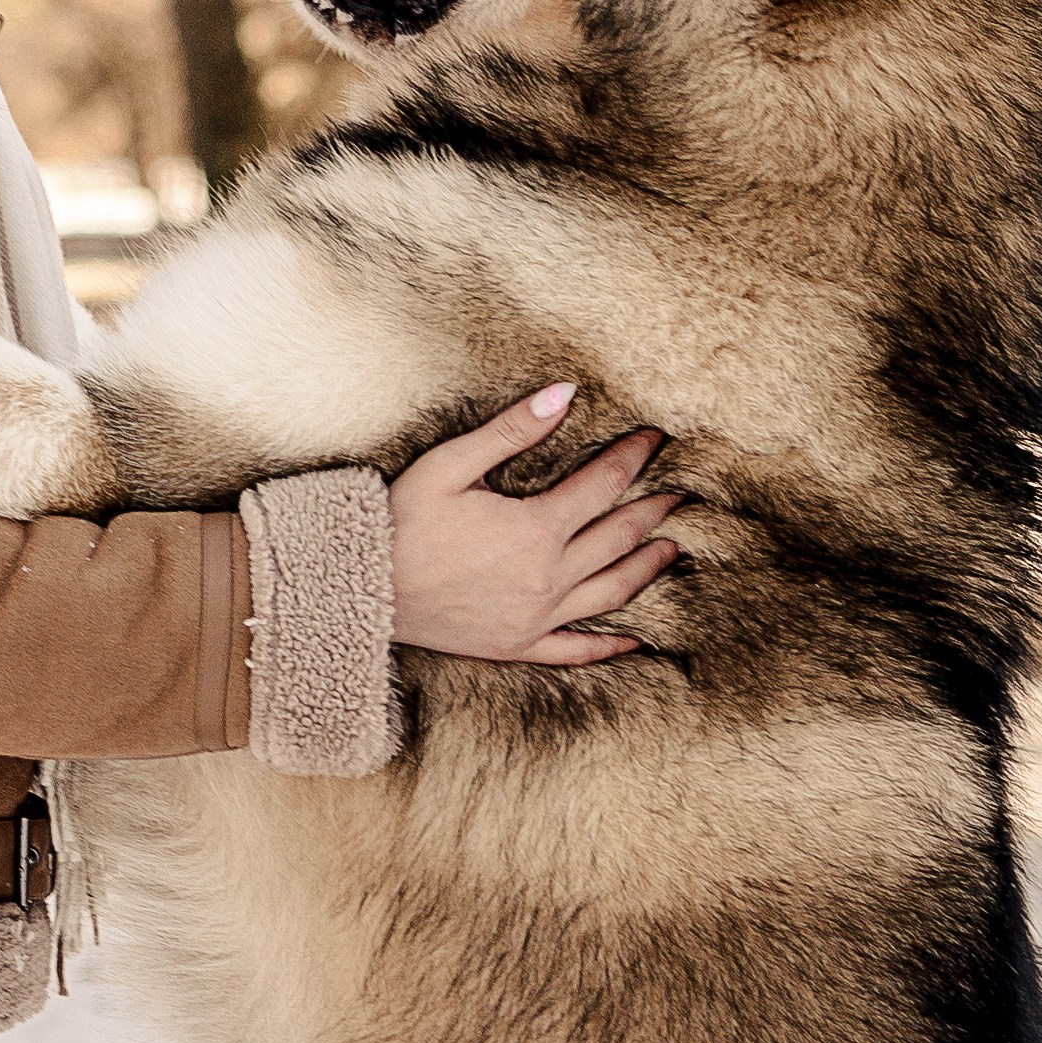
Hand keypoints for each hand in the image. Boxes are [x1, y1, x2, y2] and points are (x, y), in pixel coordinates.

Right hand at [386, 387, 679, 665]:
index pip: (603, 485)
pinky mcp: (519, 645)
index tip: (656, 438)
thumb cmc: (400, 519)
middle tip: (681, 488)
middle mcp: (547, 578)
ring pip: (613, 591)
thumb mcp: (451, 464)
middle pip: (620, 537)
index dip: (634, 458)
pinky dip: (612, 645)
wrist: (360, 588)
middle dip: (654, 508)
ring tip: (673, 546)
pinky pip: (578, 649)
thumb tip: (566, 392)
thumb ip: (512, 431)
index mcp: (534, 529)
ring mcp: (537, 618)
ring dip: (649, 565)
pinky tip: (637, 639)